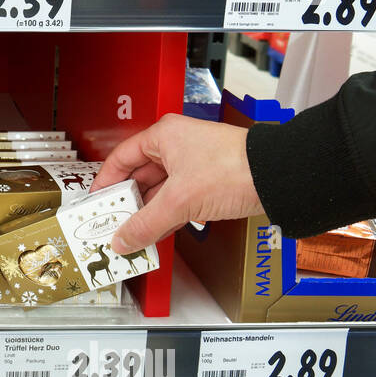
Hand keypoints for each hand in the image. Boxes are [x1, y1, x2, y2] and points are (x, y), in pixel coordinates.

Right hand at [89, 114, 262, 253]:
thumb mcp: (179, 201)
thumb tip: (123, 240)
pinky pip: (178, 199)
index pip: (121, 158)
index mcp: (164, 136)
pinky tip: (159, 233)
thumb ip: (146, 223)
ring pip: (160, 191)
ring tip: (134, 235)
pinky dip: (168, 216)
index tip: (96, 203)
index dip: (106, 182)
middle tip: (113, 225)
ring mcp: (195, 163)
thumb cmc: (233, 169)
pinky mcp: (210, 181)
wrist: (279, 177)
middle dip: (127, 203)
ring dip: (148, 213)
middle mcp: (177, 146)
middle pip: (140, 177)